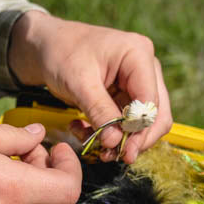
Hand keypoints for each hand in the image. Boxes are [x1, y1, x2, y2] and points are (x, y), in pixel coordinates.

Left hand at [8, 12, 172, 162]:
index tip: (122, 150)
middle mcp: (145, 68)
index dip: (140, 129)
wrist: (47, 46)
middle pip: (156, 114)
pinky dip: (109, 134)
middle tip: (116, 157)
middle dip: (136, 139)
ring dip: (122, 140)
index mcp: (138, 54)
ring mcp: (137, 83)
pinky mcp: (125, 96)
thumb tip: (115, 141)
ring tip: (98, 149)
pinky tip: (86, 132)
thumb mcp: (78, 82)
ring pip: (142, 123)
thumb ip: (99, 111)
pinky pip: (126, 123)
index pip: (151, 101)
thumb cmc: (61, 53)